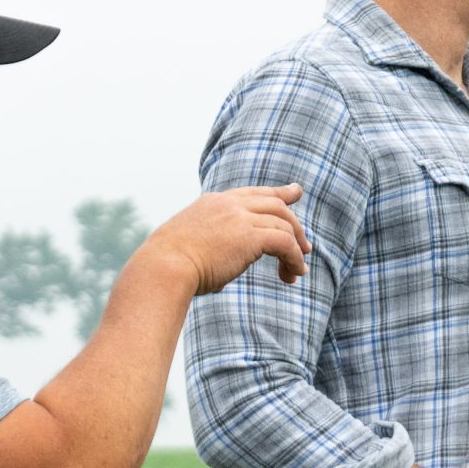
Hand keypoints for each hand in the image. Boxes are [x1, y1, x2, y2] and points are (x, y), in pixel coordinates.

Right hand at [136, 184, 309, 293]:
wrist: (163, 267)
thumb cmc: (167, 265)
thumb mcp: (189, 245)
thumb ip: (210, 246)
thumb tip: (220, 271)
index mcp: (214, 202)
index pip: (254, 193)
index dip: (279, 193)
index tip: (295, 193)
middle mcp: (229, 205)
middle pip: (276, 205)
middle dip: (295, 225)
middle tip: (305, 247)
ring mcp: (240, 217)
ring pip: (284, 225)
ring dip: (296, 249)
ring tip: (297, 271)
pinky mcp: (250, 237)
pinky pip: (284, 243)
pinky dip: (294, 258)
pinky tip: (292, 274)